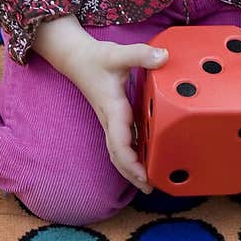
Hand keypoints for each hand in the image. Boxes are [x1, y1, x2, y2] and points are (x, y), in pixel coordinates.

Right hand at [60, 35, 168, 192]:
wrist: (77, 59)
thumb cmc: (97, 59)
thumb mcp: (118, 54)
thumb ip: (140, 55)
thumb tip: (163, 57)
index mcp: (113, 108)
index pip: (119, 141)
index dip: (130, 161)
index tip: (144, 174)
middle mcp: (110, 120)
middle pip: (118, 155)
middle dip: (132, 174)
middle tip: (151, 187)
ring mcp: (110, 122)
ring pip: (118, 153)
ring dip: (131, 170)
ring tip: (149, 183)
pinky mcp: (113, 120)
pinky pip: (122, 144)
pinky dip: (131, 157)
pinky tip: (145, 162)